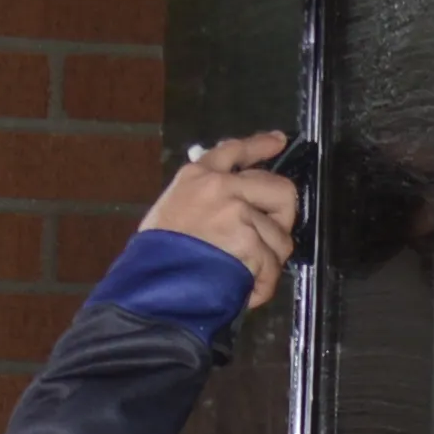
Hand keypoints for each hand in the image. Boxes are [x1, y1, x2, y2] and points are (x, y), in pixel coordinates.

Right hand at [144, 130, 304, 309]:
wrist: (150, 285)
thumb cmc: (153, 254)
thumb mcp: (172, 209)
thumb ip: (203, 198)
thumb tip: (236, 203)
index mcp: (197, 175)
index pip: (235, 150)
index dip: (261, 146)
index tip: (278, 142)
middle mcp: (221, 187)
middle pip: (280, 190)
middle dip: (284, 217)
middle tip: (272, 237)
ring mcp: (236, 213)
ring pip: (280, 236)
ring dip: (270, 261)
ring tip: (249, 276)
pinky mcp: (248, 242)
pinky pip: (272, 266)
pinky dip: (263, 284)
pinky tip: (248, 292)